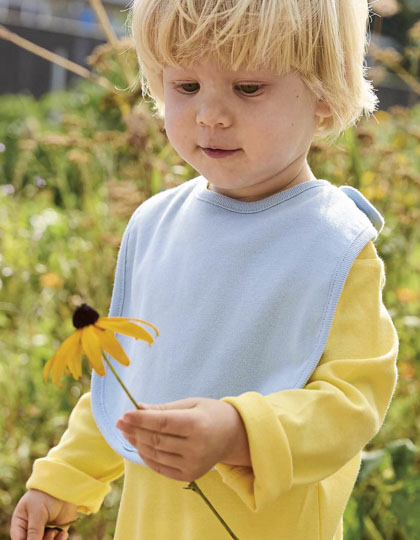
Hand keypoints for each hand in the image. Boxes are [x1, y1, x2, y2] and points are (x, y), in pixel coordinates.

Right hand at [10, 489, 77, 539]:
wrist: (64, 486)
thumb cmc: (46, 496)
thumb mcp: (38, 512)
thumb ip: (33, 530)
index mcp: (20, 523)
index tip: (36, 539)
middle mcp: (31, 529)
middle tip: (49, 534)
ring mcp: (44, 531)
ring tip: (54, 531)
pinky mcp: (56, 530)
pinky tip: (62, 533)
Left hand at [116, 397, 250, 482]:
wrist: (234, 436)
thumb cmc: (211, 414)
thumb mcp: (191, 404)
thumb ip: (164, 409)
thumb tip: (138, 408)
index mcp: (196, 424)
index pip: (161, 423)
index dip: (140, 420)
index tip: (123, 415)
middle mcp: (195, 447)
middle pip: (156, 440)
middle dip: (135, 431)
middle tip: (120, 422)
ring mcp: (193, 464)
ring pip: (156, 455)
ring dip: (138, 444)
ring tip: (127, 433)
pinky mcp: (190, 475)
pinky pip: (161, 467)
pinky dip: (147, 457)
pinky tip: (140, 446)